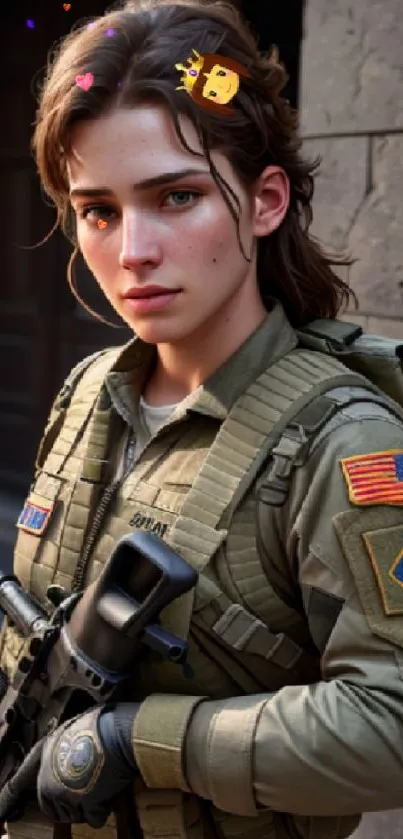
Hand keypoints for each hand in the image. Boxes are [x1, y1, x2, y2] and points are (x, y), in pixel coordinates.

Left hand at [37, 703, 139, 826]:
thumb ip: (71, 738)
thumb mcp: (78, 723)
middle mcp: (49, 777)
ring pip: (75, 816)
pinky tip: (110, 794)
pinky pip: (94, 819)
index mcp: (47, 755)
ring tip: (101, 791)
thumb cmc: (104, 722)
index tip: (71, 792)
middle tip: (89, 795)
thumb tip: (79, 741)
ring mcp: (65, 793)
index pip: (44, 788)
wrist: (118, 732)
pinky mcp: (84, 804)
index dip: (59, 793)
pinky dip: (104, 810)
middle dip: (72, 805)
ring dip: (88, 808)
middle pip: (56, 808)